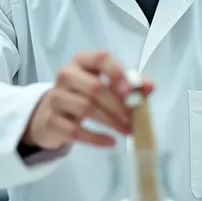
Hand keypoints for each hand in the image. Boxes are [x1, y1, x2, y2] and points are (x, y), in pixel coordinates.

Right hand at [22, 51, 153, 150]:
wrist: (52, 114)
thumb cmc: (85, 95)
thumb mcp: (105, 86)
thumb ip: (129, 85)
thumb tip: (150, 86)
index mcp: (82, 61)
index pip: (101, 58)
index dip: (118, 73)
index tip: (132, 91)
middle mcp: (66, 75)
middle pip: (95, 87)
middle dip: (119, 106)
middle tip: (133, 121)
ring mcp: (56, 98)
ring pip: (86, 108)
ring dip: (111, 122)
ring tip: (126, 131)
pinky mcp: (51, 121)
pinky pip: (76, 131)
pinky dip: (96, 138)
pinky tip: (111, 142)